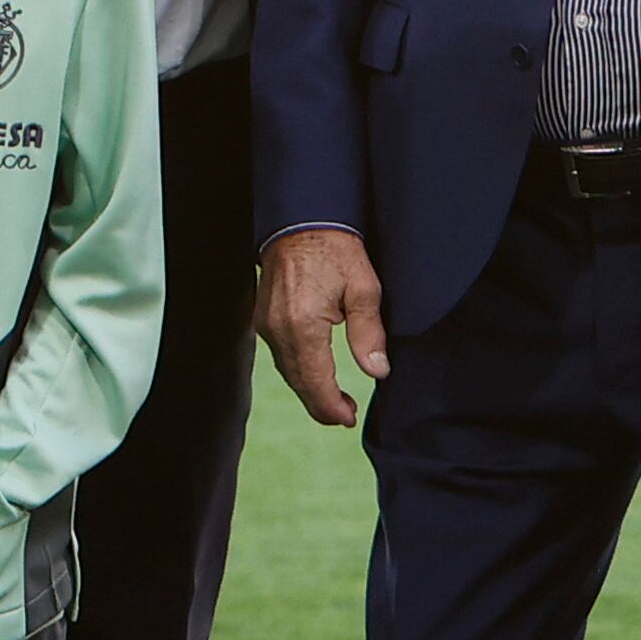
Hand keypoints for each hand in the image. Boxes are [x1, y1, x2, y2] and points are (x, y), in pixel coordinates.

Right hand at [255, 227, 390, 425]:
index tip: (348, 420)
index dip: (332, 407)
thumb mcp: (364, 289)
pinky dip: (298, 371)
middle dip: (321, 404)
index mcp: (303, 326)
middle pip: (298, 382)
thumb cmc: (336, 250)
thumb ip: (369, 333)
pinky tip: (315, 374)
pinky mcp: (262, 318)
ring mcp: (265, 324)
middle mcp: (277, 330)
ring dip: (309, 389)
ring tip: (335, 401)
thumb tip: (378, 371)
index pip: (316, 382)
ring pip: (287, 371)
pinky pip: (280, 355)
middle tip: (344, 417)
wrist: (300, 220)